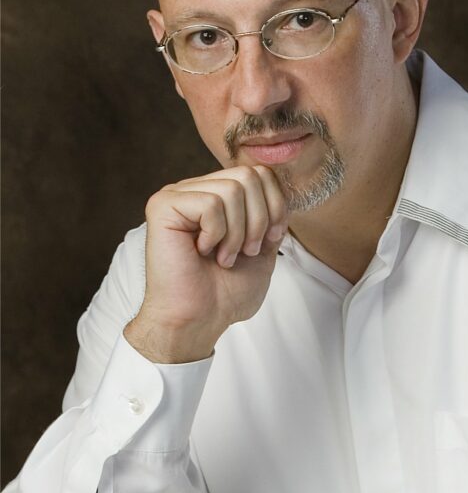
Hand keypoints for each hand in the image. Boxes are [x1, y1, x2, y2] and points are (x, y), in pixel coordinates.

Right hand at [124, 165, 287, 362]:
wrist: (200, 319)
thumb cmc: (226, 292)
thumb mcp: (264, 246)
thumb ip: (271, 213)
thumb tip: (279, 185)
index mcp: (218, 195)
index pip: (260, 173)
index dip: (275, 206)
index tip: (268, 241)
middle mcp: (196, 189)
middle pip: (249, 175)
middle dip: (259, 219)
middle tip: (245, 252)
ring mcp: (177, 195)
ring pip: (232, 189)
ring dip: (238, 232)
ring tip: (224, 256)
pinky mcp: (163, 206)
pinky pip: (210, 203)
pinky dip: (217, 233)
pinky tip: (203, 251)